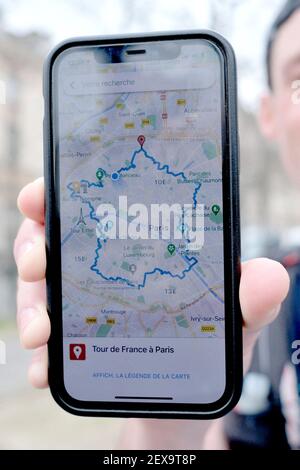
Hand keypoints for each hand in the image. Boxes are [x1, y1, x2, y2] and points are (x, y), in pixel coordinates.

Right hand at [14, 177, 289, 447]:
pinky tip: (44, 371)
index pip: (93, 206)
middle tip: (39, 264)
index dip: (61, 193)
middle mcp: (103, 271)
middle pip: (52, 241)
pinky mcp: (70, 347)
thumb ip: (253, 302)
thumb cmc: (206, 356)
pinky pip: (43, 341)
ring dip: (31, 305)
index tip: (39, 197)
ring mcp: (81, 308)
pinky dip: (39, 355)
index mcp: (138, 248)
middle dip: (34, 246)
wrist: (179, 412)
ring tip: (42, 333)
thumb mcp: (235, 324)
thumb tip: (269, 276)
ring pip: (38, 289)